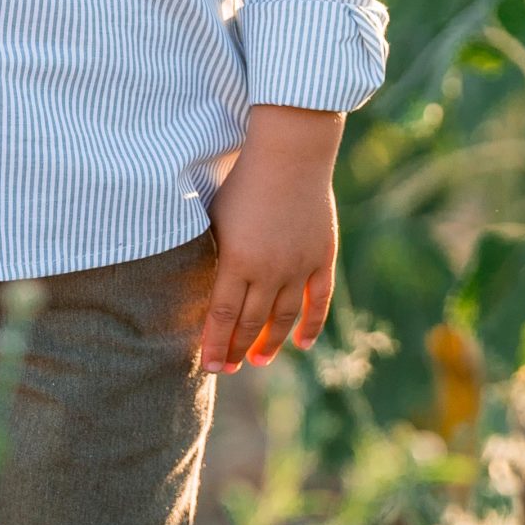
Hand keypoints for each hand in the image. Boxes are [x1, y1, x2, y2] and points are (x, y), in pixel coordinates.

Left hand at [199, 104, 342, 373]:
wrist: (289, 155)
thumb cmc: (243, 179)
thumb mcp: (216, 215)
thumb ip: (214, 253)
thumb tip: (203, 284)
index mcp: (237, 261)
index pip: (223, 316)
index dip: (216, 344)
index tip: (209, 366)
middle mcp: (269, 271)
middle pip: (251, 322)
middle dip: (237, 350)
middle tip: (228, 369)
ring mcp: (298, 267)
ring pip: (284, 318)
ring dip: (271, 343)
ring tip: (259, 360)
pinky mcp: (321, 258)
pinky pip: (318, 302)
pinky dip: (312, 326)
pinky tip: (303, 345)